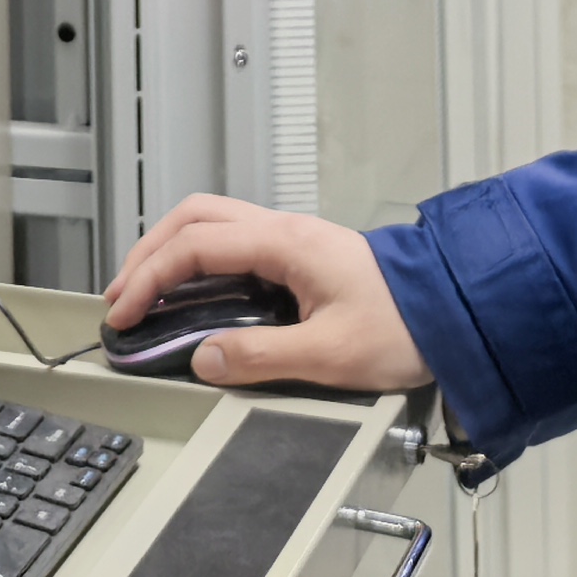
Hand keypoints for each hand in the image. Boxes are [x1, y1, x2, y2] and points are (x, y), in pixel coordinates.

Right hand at [100, 194, 430, 392]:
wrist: (455, 309)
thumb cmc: (405, 324)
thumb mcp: (329, 354)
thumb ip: (260, 357)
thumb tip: (204, 359)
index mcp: (287, 243)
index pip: (196, 245)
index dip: (151, 276)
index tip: (126, 311)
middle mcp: (286, 230)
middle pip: (195, 218)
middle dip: (148, 252)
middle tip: (121, 293)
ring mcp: (293, 239)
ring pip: (213, 223)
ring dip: (171, 251)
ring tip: (146, 290)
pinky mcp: (301, 255)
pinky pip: (234, 243)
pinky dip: (198, 260)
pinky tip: (192, 291)